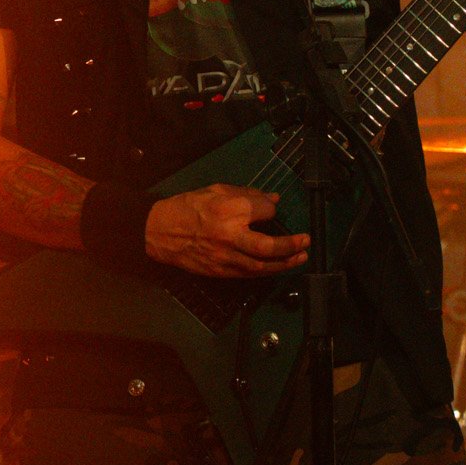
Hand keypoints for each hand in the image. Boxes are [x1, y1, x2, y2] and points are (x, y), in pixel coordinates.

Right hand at [145, 183, 309, 277]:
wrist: (160, 232)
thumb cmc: (188, 206)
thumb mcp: (216, 190)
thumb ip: (247, 194)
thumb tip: (273, 200)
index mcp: (229, 209)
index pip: (265, 211)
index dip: (270, 209)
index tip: (270, 209)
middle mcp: (230, 235)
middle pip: (269, 246)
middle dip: (291, 246)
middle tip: (305, 241)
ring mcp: (226, 257)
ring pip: (262, 266)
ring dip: (284, 263)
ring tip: (300, 258)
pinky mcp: (221, 271)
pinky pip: (249, 274)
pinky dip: (265, 271)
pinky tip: (276, 266)